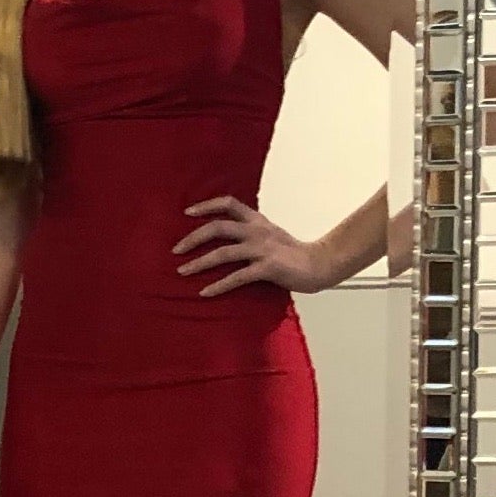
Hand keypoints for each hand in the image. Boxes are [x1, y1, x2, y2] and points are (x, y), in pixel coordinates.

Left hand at [174, 195, 335, 295]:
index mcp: (257, 221)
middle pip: (218, 227)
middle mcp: (257, 231)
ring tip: (182, 271)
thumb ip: (251, 232)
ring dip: (199, 263)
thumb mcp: (271, 234)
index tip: (188, 212)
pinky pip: (236, 277)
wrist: (319, 264)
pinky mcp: (266, 269)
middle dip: (193, 238)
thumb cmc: (293, 254)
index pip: (229, 203)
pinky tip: (204, 293)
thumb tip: (227, 237)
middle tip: (176, 250)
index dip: (207, 205)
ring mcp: (262, 249)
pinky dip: (218, 286)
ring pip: (223, 252)